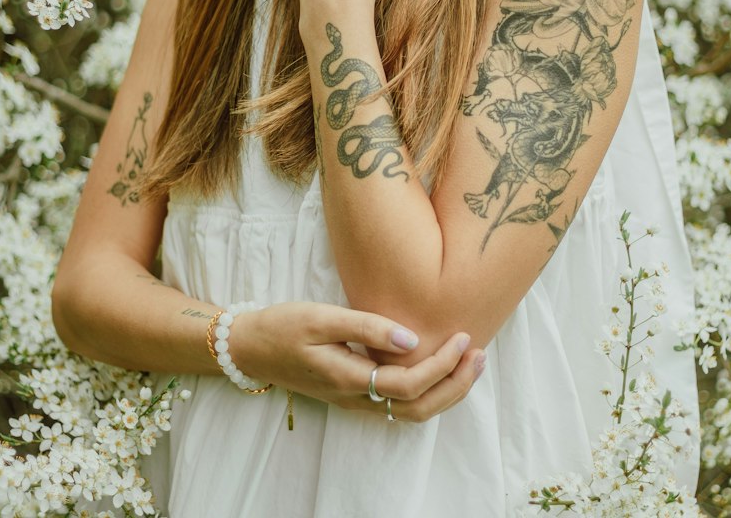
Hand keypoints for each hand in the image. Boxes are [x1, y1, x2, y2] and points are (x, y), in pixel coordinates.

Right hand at [229, 301, 483, 423]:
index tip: (463, 337)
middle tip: (480, 353)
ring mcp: (352, 401)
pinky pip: (397, 405)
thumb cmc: (283, 325)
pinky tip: (436, 368)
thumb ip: (366, 326)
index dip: (442, 364)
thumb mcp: (321, 316)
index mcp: (348, 378)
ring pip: (409, 413)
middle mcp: (354, 398)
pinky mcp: (351, 395)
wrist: (250, 347)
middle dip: (455, 385)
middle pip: (417, 409)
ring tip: (468, 362)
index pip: (409, 383)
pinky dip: (425, 392)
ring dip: (444, 392)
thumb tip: (412, 338)